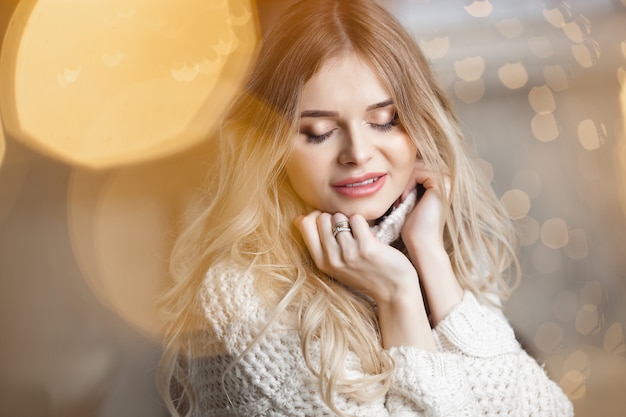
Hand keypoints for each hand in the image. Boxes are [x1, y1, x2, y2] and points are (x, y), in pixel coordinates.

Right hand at [294, 211, 435, 349]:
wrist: (394, 291)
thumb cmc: (366, 274)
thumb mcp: (336, 265)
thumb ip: (319, 244)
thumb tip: (299, 218)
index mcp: (321, 262)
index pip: (304, 224)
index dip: (316, 216)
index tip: (328, 222)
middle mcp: (332, 259)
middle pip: (321, 218)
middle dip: (334, 218)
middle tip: (348, 230)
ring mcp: (348, 253)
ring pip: (339, 217)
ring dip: (350, 220)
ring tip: (359, 235)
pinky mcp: (366, 247)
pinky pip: (356, 219)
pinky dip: (363, 222)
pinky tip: (369, 235)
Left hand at [399, 160, 449, 252]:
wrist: (422, 243)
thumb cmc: (413, 228)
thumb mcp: (408, 202)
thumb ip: (407, 187)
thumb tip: (390, 174)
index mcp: (440, 183)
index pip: (417, 168)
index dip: (403, 179)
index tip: (396, 198)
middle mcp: (446, 180)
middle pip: (417, 165)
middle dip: (403, 179)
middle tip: (396, 198)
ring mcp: (445, 181)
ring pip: (417, 167)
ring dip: (403, 182)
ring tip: (399, 201)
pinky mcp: (441, 184)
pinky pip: (419, 172)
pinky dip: (407, 184)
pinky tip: (404, 199)